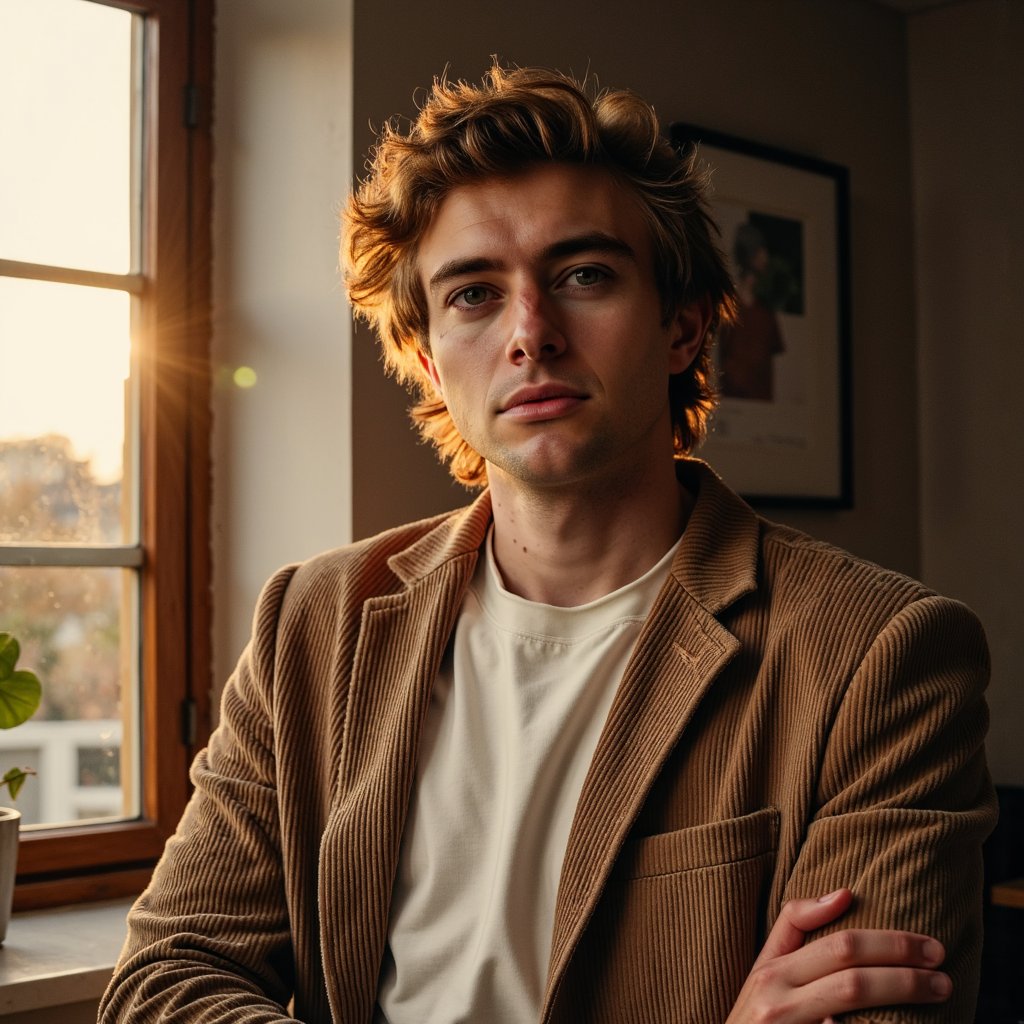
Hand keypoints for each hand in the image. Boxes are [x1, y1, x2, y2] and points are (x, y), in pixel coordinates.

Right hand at [725, 888, 951, 1022]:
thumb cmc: (753, 1016)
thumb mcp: (762, 969)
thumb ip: (795, 926)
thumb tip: (845, 893)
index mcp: (771, 971)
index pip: (839, 947)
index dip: (891, 943)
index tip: (929, 946)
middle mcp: (777, 1001)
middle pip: (853, 979)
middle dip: (906, 973)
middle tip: (943, 974)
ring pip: (855, 1009)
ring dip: (902, 1000)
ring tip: (938, 994)